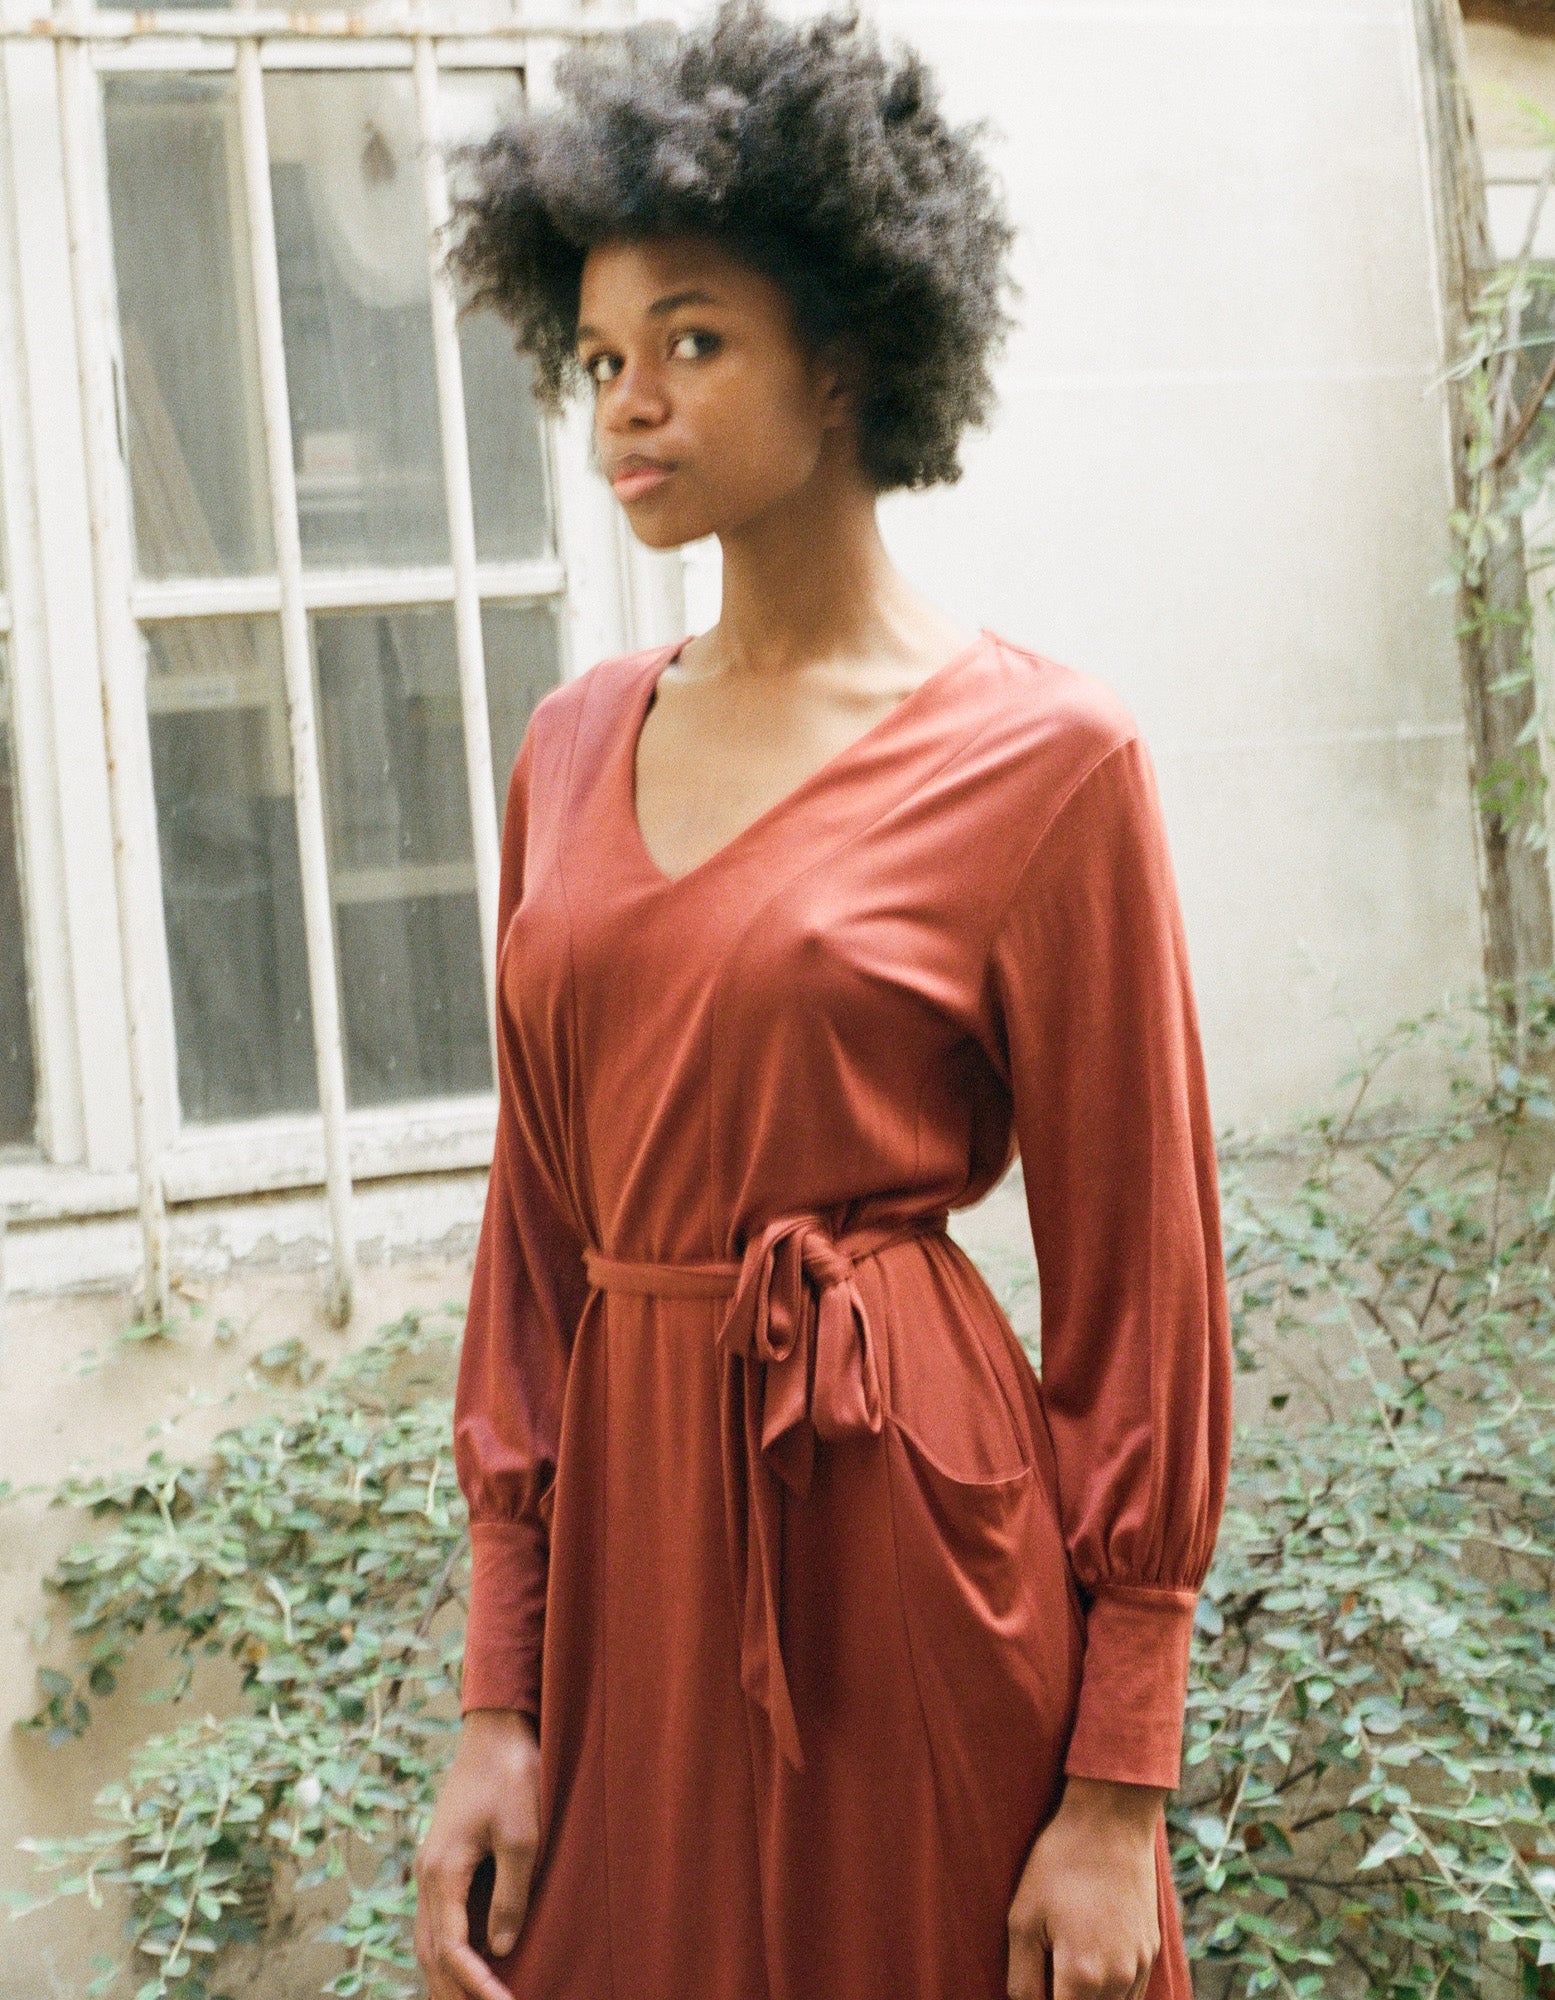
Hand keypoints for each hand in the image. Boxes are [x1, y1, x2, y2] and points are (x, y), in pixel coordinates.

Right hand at [414, 1709, 541, 1999]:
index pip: (451, 1949)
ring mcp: (431, 1868)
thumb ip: (510, 1895)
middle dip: (454, 1992)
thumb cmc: (512, 1776)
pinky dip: (448, 1952)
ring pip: (429, 1941)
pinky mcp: (443, 1860)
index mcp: (442, 1873)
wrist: (496, 1729)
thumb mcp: (521, 1836)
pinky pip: (439, 1921)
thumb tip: (500, 1949)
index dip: (476, 1985)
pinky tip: (467, 1964)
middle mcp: (428, 1876)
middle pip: (430, 1954)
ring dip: (447, 1977)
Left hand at [1007, 1775, 1164, 1999]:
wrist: (1110, 1821)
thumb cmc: (1059, 1865)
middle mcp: (1118, 1980)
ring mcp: (1140, 1966)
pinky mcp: (1152, 1950)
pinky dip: (1113, 1993)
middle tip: (1048, 1973)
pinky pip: (1133, 1992)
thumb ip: (1023, 1979)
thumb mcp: (1022, 1919)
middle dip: (1065, 1998)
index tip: (1037, 1985)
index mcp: (1083, 1977)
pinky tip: (1091, 1965)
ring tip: (1068, 1968)